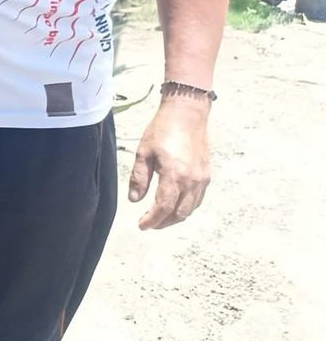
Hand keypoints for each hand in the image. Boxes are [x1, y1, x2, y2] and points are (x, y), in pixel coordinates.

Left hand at [128, 97, 210, 229]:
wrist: (187, 115)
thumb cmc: (162, 130)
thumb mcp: (143, 152)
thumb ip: (139, 178)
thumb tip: (134, 200)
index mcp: (174, 175)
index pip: (163, 207)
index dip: (152, 220)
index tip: (142, 226)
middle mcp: (191, 180)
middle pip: (179, 213)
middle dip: (163, 223)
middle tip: (149, 224)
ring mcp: (202, 179)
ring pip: (190, 209)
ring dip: (175, 217)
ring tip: (160, 218)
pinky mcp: (206, 175)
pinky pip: (198, 200)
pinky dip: (186, 208)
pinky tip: (175, 206)